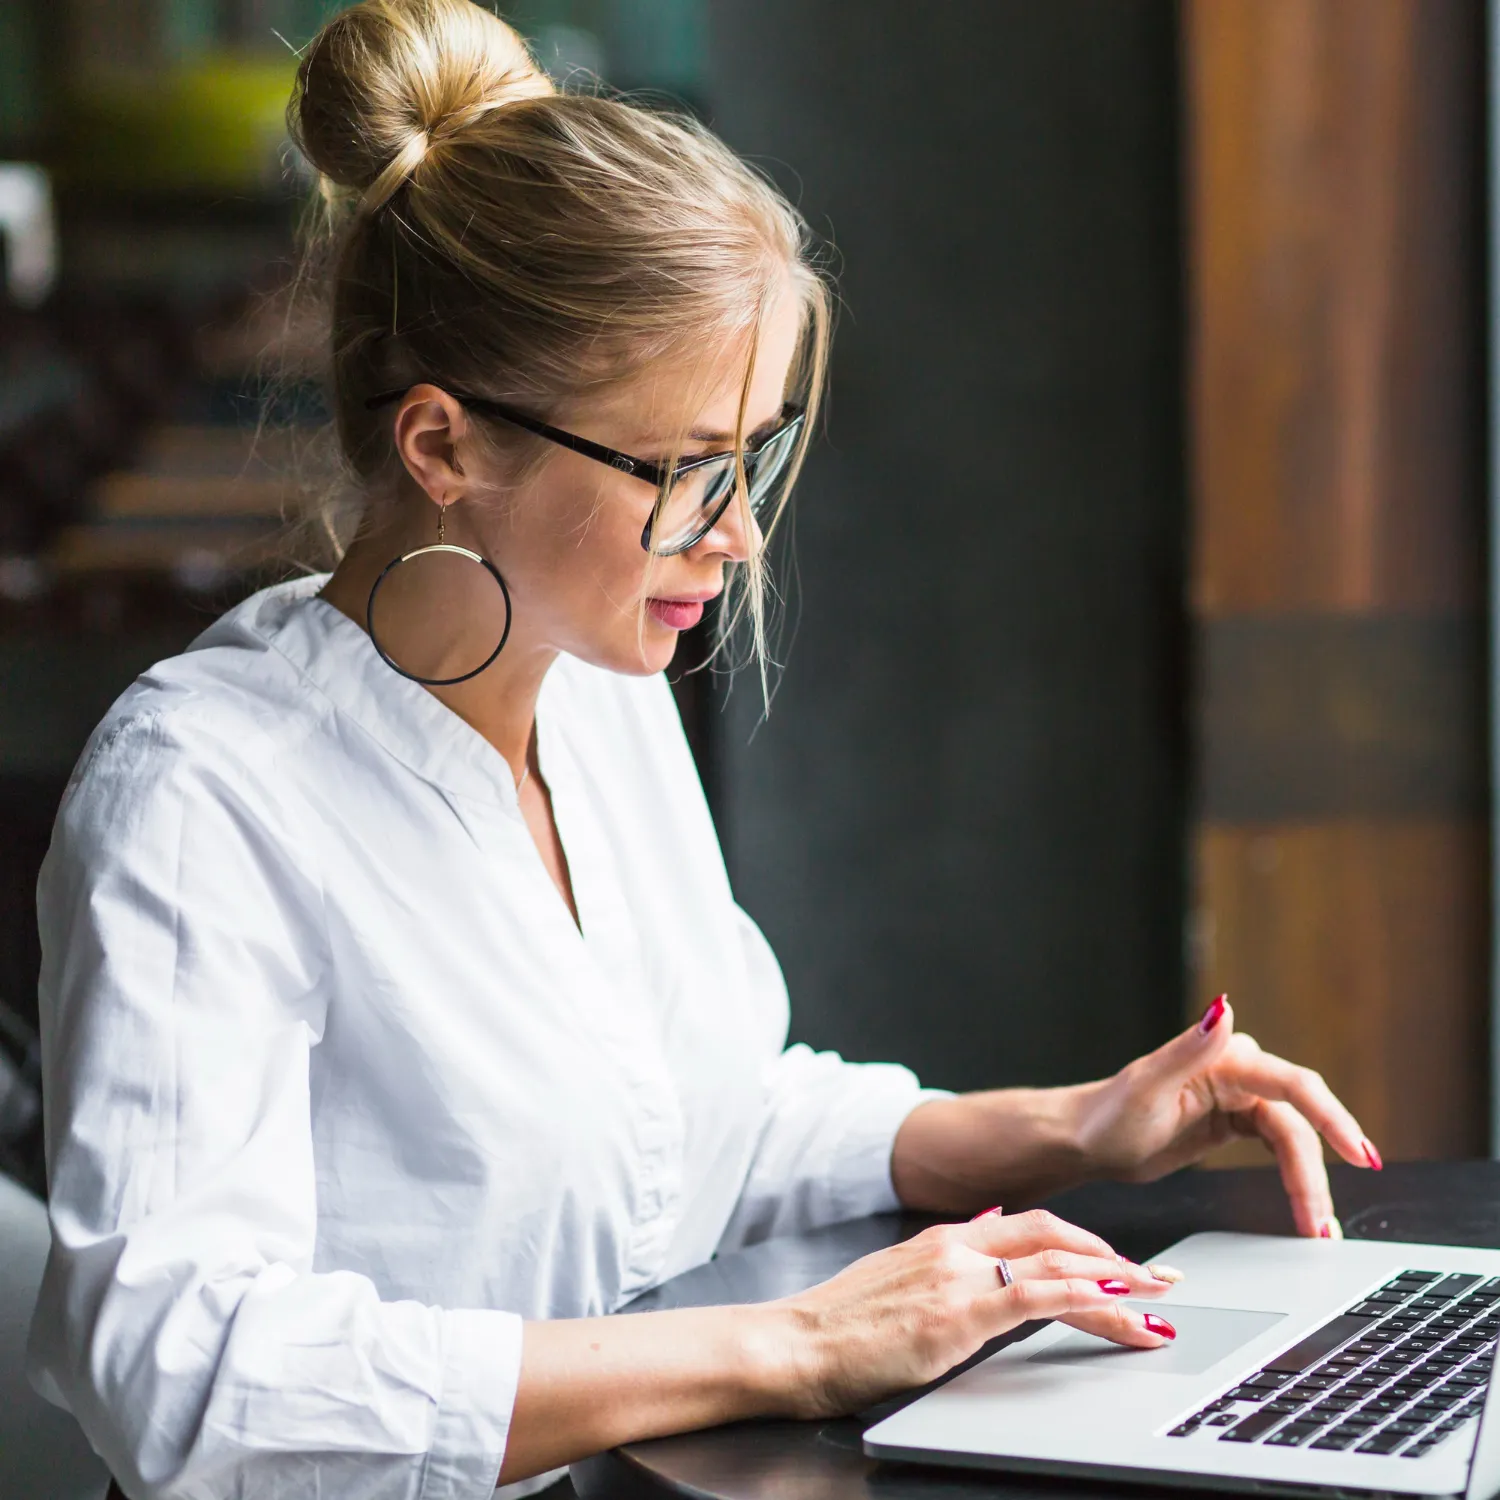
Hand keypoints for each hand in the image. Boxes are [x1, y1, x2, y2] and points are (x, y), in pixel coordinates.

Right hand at [773, 1208, 1180, 1418]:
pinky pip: (1039, 1296)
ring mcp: (958, 1276)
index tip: (1117, 1262)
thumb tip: (989, 1240)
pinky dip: (1086, 1299)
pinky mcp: (958, 1313)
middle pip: (1054, 1236)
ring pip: (1058, 1265)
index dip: (1081, 1243)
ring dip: (1117, 1283)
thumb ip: (944, 1263)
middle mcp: (956, 1245)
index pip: (1029, 1227)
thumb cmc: (836, 1326)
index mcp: (941, 1238)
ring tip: (1158, 1304)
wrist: (793, 1344)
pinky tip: (1117, 1311)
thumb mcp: (895, 1280)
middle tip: (1160, 1279)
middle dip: (1113, 1256)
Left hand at [1075, 995, 1378, 1237]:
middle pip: (1299, 1122)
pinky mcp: (1236, 1121)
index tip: (1358, 1154)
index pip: (1293, 1086)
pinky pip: (1281, 1148)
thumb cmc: (1109, 1114)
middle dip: (1317, 1173)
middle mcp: (1238, 1071)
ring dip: (1308, 1184)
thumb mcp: (1147, 1085)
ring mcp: (1240, 1096)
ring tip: (1315, 1229)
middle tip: (1321, 1224)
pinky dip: (1295, 1178)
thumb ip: (1190, 1047)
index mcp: (1223, 1058)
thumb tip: (1223, 1008)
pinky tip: (1306, 1207)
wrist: (1087, 1141)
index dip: (1331, 1118)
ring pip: (1294, 1140)